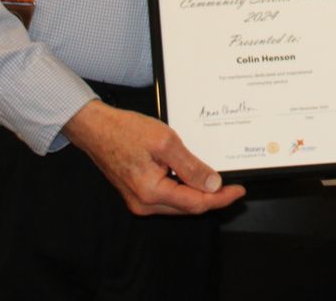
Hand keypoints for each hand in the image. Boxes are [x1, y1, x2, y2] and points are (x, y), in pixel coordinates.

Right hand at [61, 99, 244, 215]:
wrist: (96, 129)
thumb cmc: (125, 131)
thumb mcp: (165, 142)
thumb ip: (190, 166)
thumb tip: (212, 184)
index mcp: (151, 192)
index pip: (196, 203)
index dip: (221, 198)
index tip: (238, 191)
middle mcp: (144, 203)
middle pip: (189, 207)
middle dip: (213, 199)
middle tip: (233, 187)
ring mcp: (139, 201)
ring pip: (179, 204)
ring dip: (198, 195)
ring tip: (217, 181)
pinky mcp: (138, 194)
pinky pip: (168, 197)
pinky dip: (184, 190)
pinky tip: (193, 178)